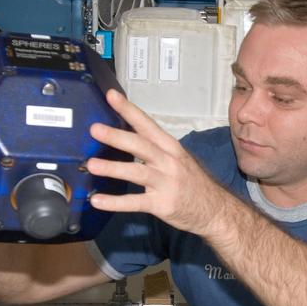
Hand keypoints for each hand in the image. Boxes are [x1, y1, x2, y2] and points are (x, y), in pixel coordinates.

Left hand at [86, 88, 229, 233]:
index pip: (147, 124)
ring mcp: (166, 183)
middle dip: (117, 136)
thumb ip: (153, 149)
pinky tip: (97, 201)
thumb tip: (123, 138)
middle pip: (141, 146)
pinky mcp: (162, 204)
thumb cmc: (191, 182)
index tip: (111, 95)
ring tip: (92, 165)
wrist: (214, 210)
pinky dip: (116, 202)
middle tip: (95, 129)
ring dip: (114, 168)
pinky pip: (136, 203)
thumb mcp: (177, 159)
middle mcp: (169, 162)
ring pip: (138, 172)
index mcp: (170, 147)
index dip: (129, 109)